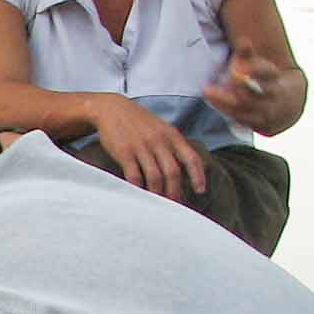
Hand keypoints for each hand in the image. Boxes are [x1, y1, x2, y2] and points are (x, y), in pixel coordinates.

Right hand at [88, 92, 207, 198]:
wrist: (112, 109)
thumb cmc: (139, 121)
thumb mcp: (162, 128)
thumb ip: (174, 145)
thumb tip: (186, 167)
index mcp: (172, 135)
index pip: (191, 158)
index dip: (198, 176)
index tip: (200, 191)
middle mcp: (159, 141)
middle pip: (173, 172)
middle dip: (175, 192)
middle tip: (175, 205)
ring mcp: (141, 147)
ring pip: (155, 177)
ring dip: (158, 194)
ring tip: (158, 204)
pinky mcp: (124, 152)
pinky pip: (134, 175)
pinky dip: (138, 188)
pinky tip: (139, 195)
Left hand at [201, 50, 292, 131]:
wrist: (286, 103)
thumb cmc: (263, 79)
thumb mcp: (257, 65)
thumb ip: (247, 54)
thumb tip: (243, 40)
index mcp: (274, 77)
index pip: (267, 72)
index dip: (253, 69)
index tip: (236, 67)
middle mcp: (273, 95)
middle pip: (253, 93)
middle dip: (234, 87)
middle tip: (210, 85)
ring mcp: (268, 111)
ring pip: (245, 108)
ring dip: (224, 101)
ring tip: (208, 91)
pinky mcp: (261, 124)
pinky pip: (243, 120)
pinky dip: (227, 111)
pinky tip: (214, 102)